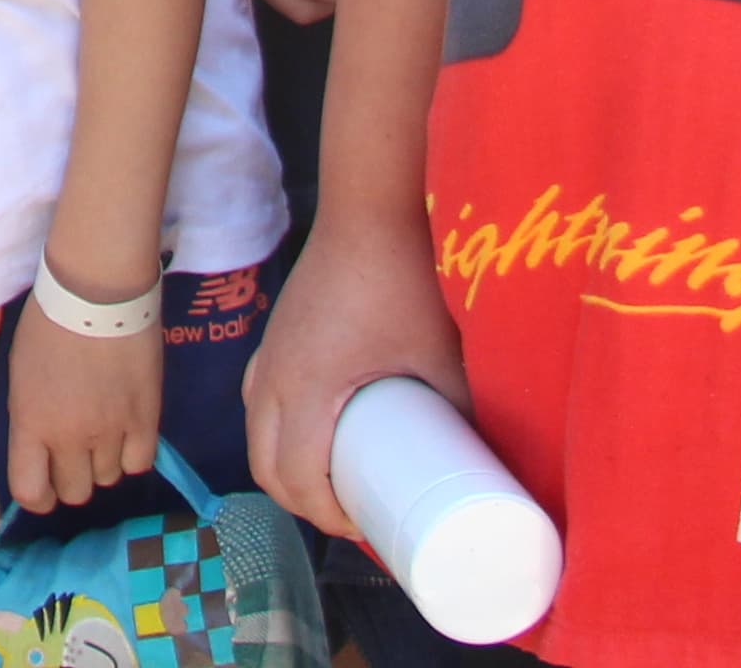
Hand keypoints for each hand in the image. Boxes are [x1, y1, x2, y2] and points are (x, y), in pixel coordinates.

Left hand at [6, 282, 163, 515]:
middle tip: (74, 452)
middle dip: (71, 477)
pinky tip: (126, 431)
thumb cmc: (48, 325)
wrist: (98, 293)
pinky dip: (132, 454)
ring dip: (102, 462)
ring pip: (109, 479)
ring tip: (102, 430)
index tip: (43, 486)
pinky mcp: (146, 419)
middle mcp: (70, 436)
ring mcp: (111, 430)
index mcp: (31, 423)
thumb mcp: (20, 375)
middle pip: (75, 492)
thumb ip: (29, 419)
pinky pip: (140, 463)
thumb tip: (39, 450)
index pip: (30, 491)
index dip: (36, 497)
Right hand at [246, 214, 469, 541]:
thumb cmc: (403, 281)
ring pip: (256, 432)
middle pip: (264, 466)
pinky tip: (314, 429)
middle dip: (303, 502)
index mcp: (302, 390)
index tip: (366, 528)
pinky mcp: (273, 336)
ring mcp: (267, 354)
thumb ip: (462, 408)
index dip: (326, 516)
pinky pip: (258, 400)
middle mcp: (271, 377)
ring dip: (285, 467)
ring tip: (336, 479)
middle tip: (355, 514)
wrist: (369, 212)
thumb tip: (484, 457)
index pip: (294, 477)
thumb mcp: (440, 356)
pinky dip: (276, 430)